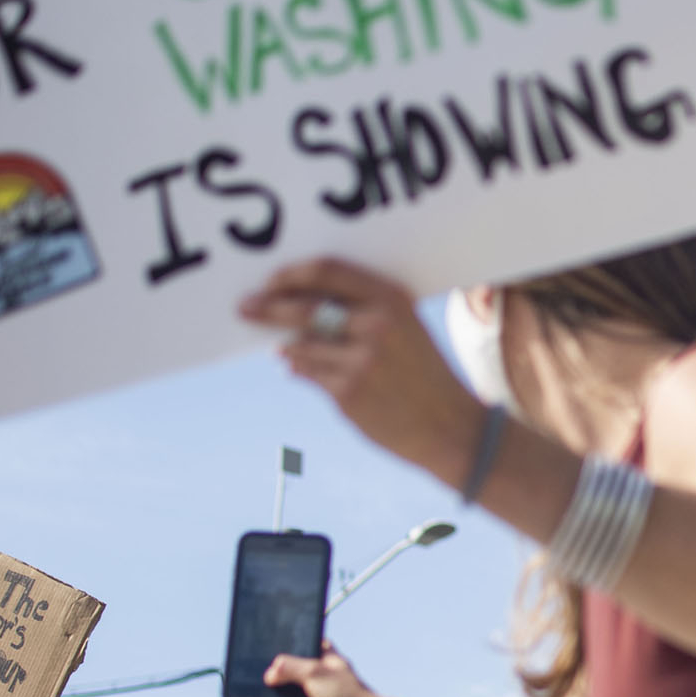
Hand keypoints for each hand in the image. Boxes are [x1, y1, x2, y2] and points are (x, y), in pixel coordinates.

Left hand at [239, 259, 483, 485]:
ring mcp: (361, 359)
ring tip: (280, 347)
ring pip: (300, 343)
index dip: (291, 274)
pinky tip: (295, 368)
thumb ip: (362, 310)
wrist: (450, 426)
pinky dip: (296, 368)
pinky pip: (306, 372)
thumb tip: (299, 300)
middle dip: (267, 306)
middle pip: (303, 306)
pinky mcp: (348, 392)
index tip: (270, 280)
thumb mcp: (405, 328)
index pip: (327, 270)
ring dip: (285, 344)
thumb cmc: (423, 373)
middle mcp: (376, 324)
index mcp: (392, 299)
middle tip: (245, 307)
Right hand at [248, 645, 374, 696]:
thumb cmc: (347, 693)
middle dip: (275, 672)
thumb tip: (268, 675)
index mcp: (328, 662)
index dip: (294, 644)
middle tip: (252, 664)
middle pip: (292, 675)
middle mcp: (320, 683)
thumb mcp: (315, 670)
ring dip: (267, 694)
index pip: (309, 648)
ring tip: (245, 685)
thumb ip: (288, 668)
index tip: (275, 639)